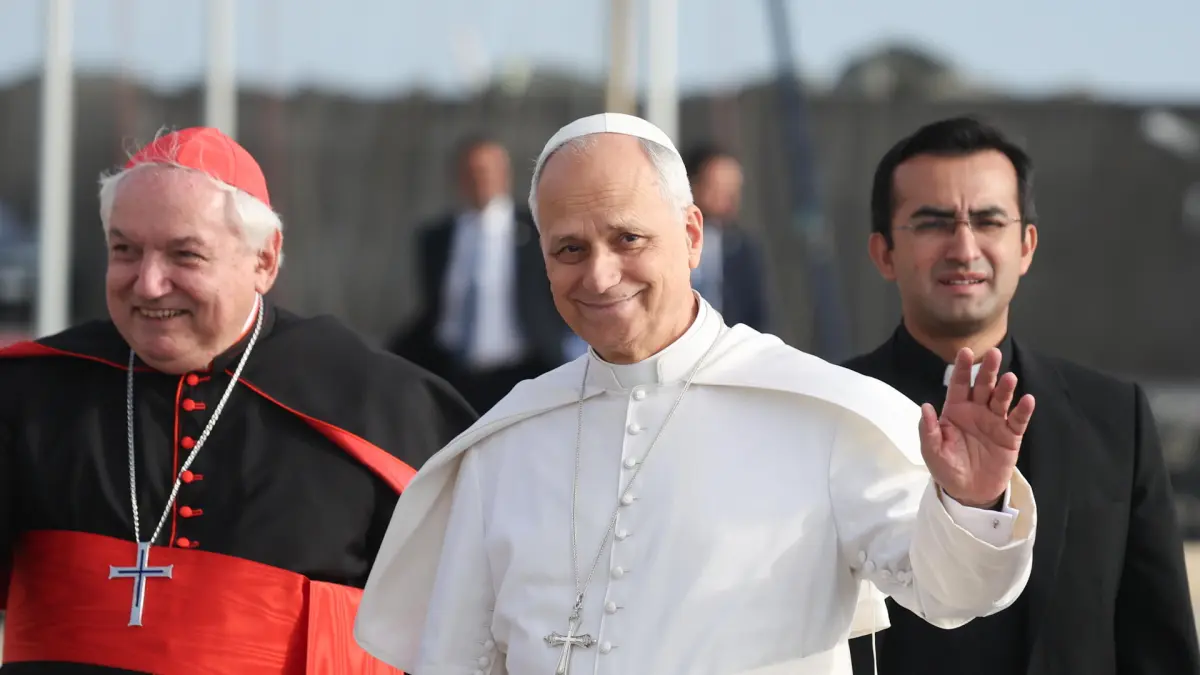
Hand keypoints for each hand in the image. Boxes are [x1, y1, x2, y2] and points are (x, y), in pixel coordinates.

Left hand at [920, 347, 1035, 507]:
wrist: (969, 492)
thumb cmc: (947, 468)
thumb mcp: (932, 452)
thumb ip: (929, 430)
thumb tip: (926, 406)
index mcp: (955, 410)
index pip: (958, 385)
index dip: (961, 369)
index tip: (965, 351)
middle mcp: (976, 411)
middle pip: (983, 386)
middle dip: (987, 370)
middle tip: (993, 353)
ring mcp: (995, 421)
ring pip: (1001, 400)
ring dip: (1005, 388)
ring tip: (1009, 378)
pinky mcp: (1011, 436)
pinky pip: (1018, 420)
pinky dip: (1023, 410)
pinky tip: (1027, 399)